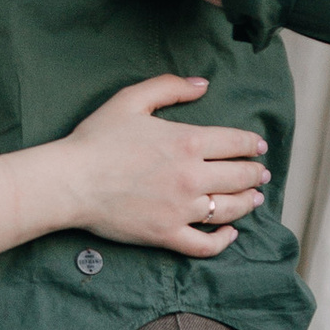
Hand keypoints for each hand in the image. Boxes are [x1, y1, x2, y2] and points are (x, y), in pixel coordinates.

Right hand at [59, 78, 269, 259]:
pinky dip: (224, 241)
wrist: (70, 181)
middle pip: (240, 176)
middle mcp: (192, 176)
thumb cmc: (96, 139)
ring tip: (254, 199)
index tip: (258, 146)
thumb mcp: (131, 100)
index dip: (252, 144)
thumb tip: (203, 84)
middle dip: (255, 173)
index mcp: (187, 141)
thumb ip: (170, 87)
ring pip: (230, 209)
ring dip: (248, 203)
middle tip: (260, 173)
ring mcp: (181, 209)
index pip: (236, 143)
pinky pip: (206, 244)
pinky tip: (230, 234)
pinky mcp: (167, 234)